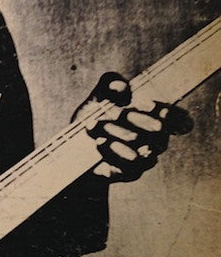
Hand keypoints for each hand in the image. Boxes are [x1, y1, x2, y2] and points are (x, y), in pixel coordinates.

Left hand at [74, 72, 192, 181]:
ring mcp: (145, 157)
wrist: (79, 148)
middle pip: (158, 131)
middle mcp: (156, 139)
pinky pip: (128, 166)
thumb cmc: (95, 116)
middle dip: (134, 119)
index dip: (169, 112)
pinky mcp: (131, 173)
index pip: (178, 117)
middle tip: (115, 113)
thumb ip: (110, 83)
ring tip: (96, 128)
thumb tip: (121, 87)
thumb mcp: (98, 95)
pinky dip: (112, 152)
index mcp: (155, 117)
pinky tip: (99, 142)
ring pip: (143, 149)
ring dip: (118, 135)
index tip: (146, 103)